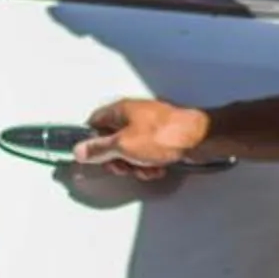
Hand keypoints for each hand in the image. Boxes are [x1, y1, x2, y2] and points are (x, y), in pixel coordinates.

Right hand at [74, 99, 210, 180]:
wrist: (199, 139)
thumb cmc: (162, 136)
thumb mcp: (123, 145)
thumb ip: (98, 149)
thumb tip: (79, 150)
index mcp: (120, 110)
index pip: (94, 122)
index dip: (91, 141)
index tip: (95, 157)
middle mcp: (133, 115)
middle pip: (112, 141)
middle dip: (118, 159)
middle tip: (125, 166)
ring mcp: (149, 126)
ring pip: (131, 151)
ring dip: (136, 165)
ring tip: (147, 168)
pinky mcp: (163, 138)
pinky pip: (147, 154)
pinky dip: (150, 164)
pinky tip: (159, 167)